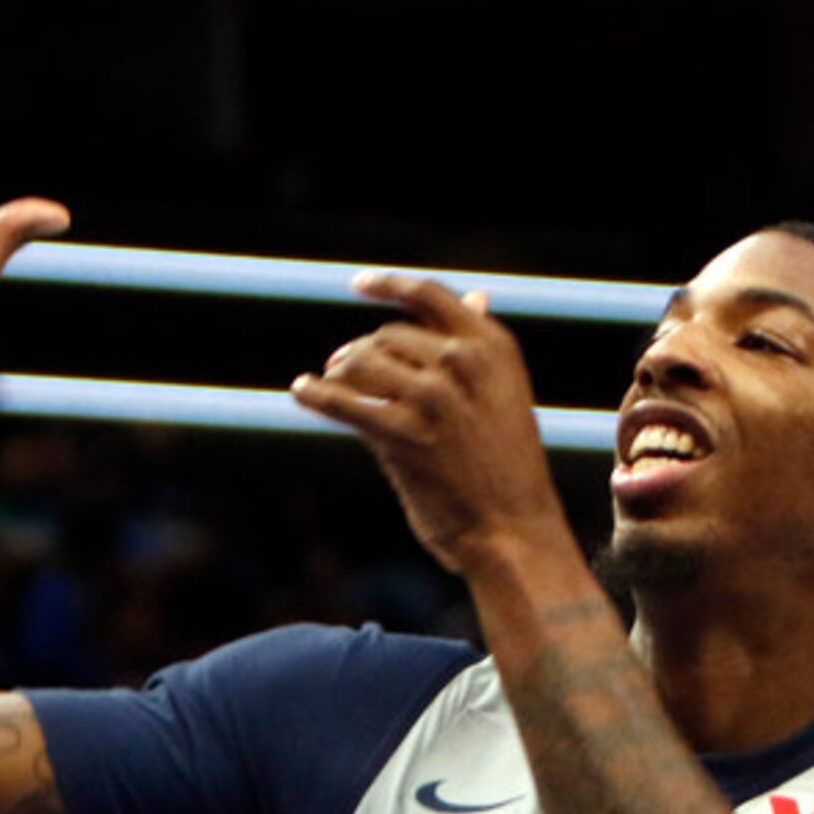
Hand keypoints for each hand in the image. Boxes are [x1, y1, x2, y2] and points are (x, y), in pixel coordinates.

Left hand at [290, 273, 573, 574]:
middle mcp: (464, 363)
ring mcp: (433, 398)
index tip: (359, 285)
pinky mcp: (402, 435)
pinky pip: (342, 402)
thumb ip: (480, 347)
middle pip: (386, 336)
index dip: (389, 285)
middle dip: (361, 352)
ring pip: (361, 363)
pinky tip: (300, 390)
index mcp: (492, 346)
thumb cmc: (505, 463)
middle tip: (344, 369)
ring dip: (339, 374)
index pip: (430, 296)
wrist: (513, 528)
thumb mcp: (506, 393)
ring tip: (330, 384)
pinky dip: (314, 394)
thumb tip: (477, 296)